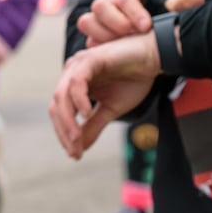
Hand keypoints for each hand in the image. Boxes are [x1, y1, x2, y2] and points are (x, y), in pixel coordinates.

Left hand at [49, 34, 159, 159]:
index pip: (59, 112)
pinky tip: (87, 113)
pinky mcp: (91, 58)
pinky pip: (77, 81)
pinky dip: (78, 99)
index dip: (64, 134)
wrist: (155, 58)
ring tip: (77, 139)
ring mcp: (79, 65)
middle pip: (56, 106)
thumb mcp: (112, 109)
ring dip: (68, 121)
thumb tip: (79, 149)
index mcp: (74, 85)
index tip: (75, 154)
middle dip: (64, 131)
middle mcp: (72, 73)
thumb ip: (94, 126)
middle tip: (75, 152)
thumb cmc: (135, 79)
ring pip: (62, 95)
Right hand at [76, 0, 205, 46]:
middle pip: (100, 5)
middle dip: (116, 21)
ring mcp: (97, 21)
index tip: (146, 25)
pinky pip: (86, 41)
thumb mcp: (171, 16)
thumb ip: (182, 6)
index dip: (133, 9)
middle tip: (132, 36)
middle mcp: (109, 4)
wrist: (148, 44)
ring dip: (103, 35)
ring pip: (87, 21)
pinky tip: (113, 57)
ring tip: (122, 46)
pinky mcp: (92, 38)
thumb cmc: (158, 25)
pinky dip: (97, 49)